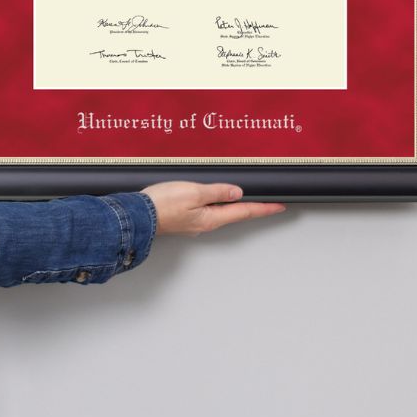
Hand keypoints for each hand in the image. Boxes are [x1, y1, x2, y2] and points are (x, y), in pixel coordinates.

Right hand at [140, 181, 286, 235]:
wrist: (136, 216)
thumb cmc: (162, 205)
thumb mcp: (194, 192)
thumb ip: (217, 192)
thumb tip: (236, 192)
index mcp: (212, 218)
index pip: (245, 212)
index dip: (264, 208)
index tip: (280, 206)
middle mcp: (206, 223)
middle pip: (235, 214)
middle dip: (252, 208)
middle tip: (269, 204)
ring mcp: (194, 223)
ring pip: (220, 213)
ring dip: (235, 207)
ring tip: (246, 200)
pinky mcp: (183, 219)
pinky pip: (206, 211)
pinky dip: (216, 204)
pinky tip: (215, 199)